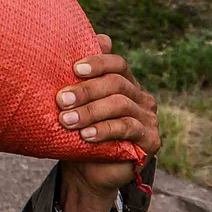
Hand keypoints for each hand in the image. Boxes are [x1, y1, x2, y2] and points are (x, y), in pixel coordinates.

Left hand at [56, 33, 159, 200]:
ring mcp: (148, 118)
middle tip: (61, 100)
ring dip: (90, 112)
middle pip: (116, 84)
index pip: (117, 64)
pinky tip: (86, 135)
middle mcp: (141, 97)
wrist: (86, 171)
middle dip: (86, 90)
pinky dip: (104, 130)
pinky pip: (128, 128)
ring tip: (67, 120)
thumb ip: (79, 77)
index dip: (98, 62)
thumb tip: (92, 40)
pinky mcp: (151, 140)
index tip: (75, 68)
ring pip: (120, 105)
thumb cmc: (79, 130)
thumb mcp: (75, 104)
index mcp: (125, 83)